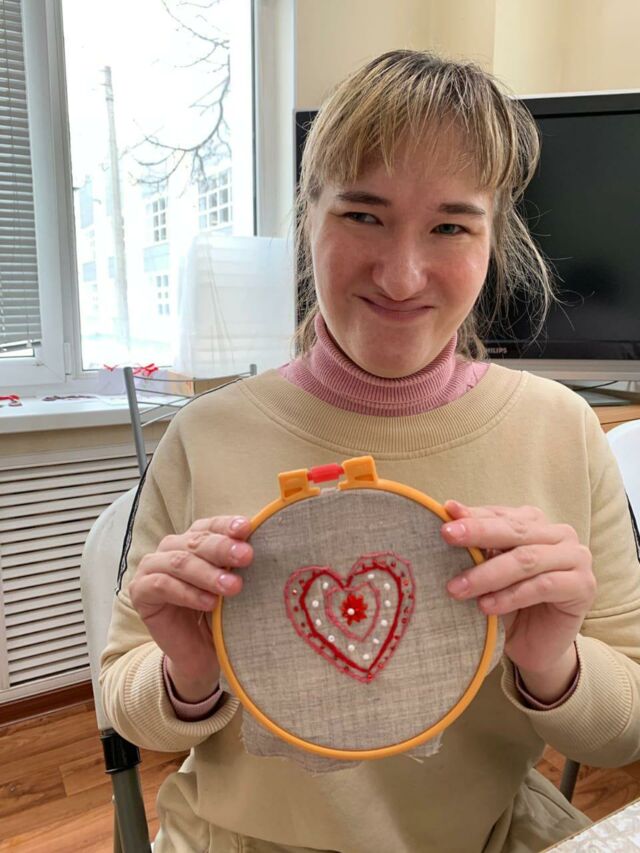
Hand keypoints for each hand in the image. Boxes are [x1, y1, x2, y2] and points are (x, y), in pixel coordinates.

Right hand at [129, 515, 252, 701]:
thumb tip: (256, 546)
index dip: (226, 525)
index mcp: (193, 540)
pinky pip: (163, 586)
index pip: (209, 526)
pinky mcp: (140, 591)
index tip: (247, 528)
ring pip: (180, 562)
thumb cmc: (218, 615)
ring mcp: (151, 568)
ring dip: (208, 573)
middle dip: (223, 548)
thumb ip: (236, 565)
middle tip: (246, 556)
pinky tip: (209, 603)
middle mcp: (170, 548)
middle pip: (196, 542)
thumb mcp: (230, 585)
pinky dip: (188, 593)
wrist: (200, 654)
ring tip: (233, 586)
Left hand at [441, 500, 596, 699]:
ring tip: (457, 588)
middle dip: (478, 533)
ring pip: (526, 559)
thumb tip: (450, 510)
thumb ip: (477, 543)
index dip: (474, 515)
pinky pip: (542, 586)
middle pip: (514, 531)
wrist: (535, 647)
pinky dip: (510, 596)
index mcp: (536, 523)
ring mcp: (576, 558)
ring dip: (487, 574)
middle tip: (447, 535)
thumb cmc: (507, 603)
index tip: (445, 513)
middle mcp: (559, 534)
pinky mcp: (583, 586)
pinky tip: (485, 606)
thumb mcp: (488, 569)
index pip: (501, 515)